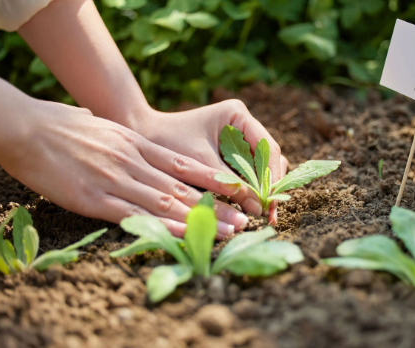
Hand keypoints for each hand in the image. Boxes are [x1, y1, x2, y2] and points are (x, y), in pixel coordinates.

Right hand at [0, 100, 248, 238]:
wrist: (28, 128)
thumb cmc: (63, 126)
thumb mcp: (104, 126)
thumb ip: (125, 138)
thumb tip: (138, 140)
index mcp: (136, 144)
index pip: (182, 164)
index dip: (212, 180)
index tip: (236, 191)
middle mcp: (133, 162)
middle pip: (182, 188)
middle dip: (216, 206)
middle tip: (244, 220)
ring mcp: (116, 180)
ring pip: (166, 203)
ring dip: (200, 220)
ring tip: (227, 232)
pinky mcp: (95, 199)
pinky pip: (135, 216)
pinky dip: (162, 227)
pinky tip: (183, 236)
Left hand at [136, 99, 288, 223]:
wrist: (142, 138)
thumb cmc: (168, 144)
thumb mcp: (202, 165)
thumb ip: (231, 184)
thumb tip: (258, 208)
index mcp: (238, 115)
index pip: (268, 148)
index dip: (272, 177)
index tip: (270, 202)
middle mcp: (242, 125)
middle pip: (268, 158)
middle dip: (269, 185)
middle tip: (268, 214)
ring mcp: (237, 139)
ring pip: (260, 167)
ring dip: (260, 189)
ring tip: (260, 214)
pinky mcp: (229, 153)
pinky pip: (246, 172)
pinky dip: (248, 188)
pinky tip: (248, 207)